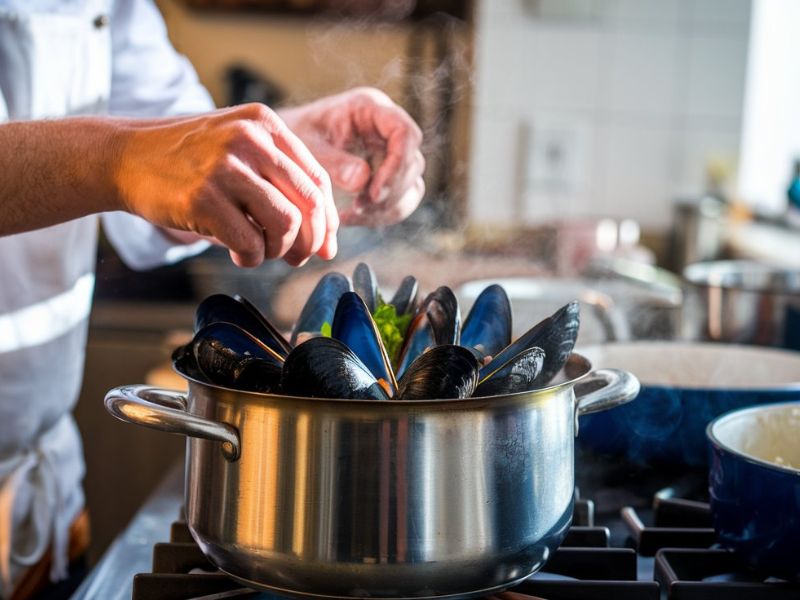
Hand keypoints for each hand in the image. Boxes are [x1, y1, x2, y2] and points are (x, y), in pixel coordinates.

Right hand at [113, 103, 338, 266]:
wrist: (124, 157)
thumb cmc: (189, 161)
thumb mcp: (238, 149)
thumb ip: (279, 181)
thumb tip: (325, 238)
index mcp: (264, 123)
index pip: (317, 179)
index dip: (327, 219)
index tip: (325, 244)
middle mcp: (249, 139)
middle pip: (309, 203)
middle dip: (312, 240)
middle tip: (300, 257)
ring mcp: (224, 167)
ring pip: (285, 224)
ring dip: (279, 249)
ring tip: (261, 250)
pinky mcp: (202, 199)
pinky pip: (250, 243)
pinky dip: (252, 258)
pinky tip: (240, 254)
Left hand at [279, 87, 424, 226]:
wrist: (282, 148)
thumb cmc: (292, 136)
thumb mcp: (306, 145)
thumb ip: (333, 161)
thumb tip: (362, 182)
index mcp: (370, 108)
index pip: (405, 133)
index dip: (397, 165)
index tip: (374, 193)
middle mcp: (386, 129)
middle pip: (413, 163)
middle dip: (391, 192)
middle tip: (361, 207)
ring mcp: (390, 153)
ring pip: (412, 186)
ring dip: (388, 207)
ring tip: (354, 213)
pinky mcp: (387, 176)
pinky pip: (399, 201)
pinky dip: (380, 215)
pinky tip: (351, 216)